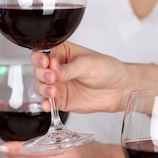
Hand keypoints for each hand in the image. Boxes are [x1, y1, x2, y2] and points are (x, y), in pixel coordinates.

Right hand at [30, 41, 157, 113]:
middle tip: (51, 76)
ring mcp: (58, 85)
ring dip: (43, 88)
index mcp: (62, 53)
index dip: (40, 58)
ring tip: (53, 90)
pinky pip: (48, 102)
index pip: (42, 53)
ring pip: (40, 86)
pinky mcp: (61, 100)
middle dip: (41, 74)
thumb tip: (52, 71)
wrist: (119, 89)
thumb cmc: (107, 69)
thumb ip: (68, 68)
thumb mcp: (87, 64)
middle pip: (38, 70)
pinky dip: (45, 104)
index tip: (46, 62)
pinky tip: (47, 104)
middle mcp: (57, 69)